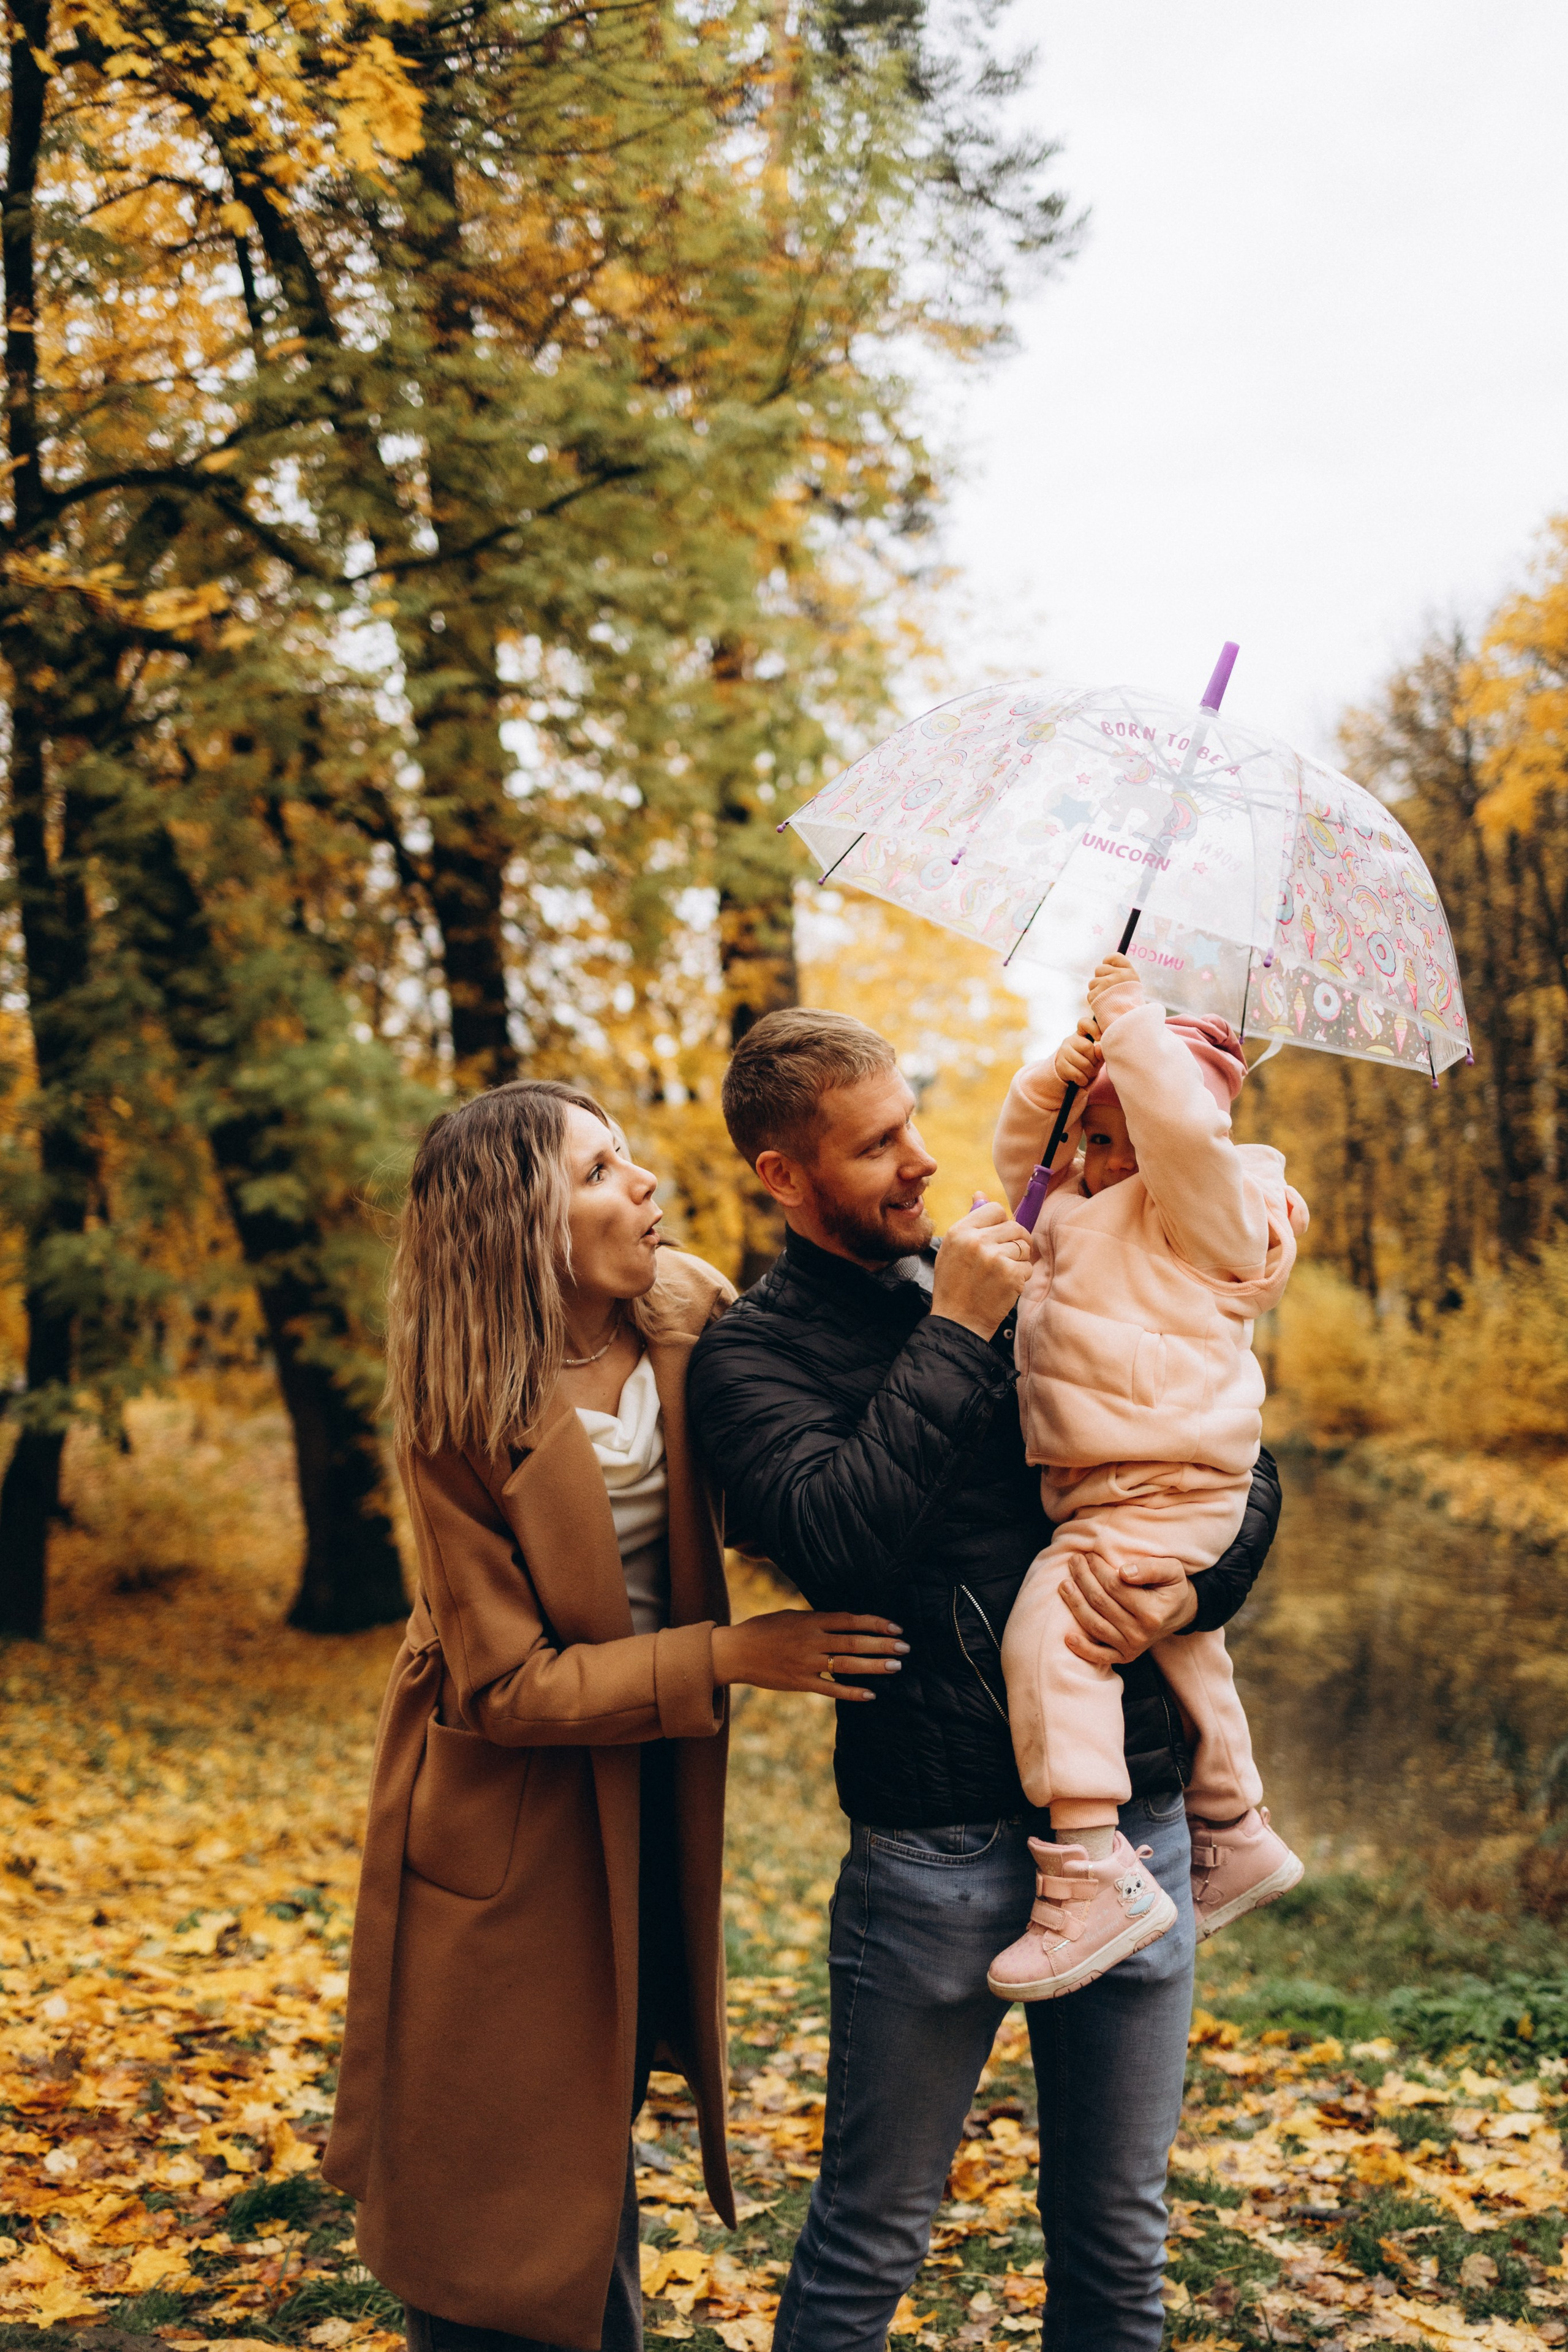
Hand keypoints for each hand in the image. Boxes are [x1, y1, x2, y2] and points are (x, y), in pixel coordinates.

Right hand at [711, 1610, 908, 1702]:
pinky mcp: (801, 1683)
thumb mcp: (791, 1616)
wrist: (736, 1652)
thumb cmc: (764, 1629)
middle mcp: (811, 1641)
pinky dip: (851, 1692)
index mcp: (810, 1621)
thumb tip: (846, 1623)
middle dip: (881, 1645)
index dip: (875, 1623)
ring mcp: (807, 1663)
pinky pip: (831, 1689)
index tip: (895, 1627)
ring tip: (896, 1667)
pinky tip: (871, 1694)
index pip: (850, 1620)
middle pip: (854, 1642)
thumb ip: (818, 1620)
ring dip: (874, 1667)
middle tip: (905, 1648)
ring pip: (847, 1665)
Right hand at [930, 1197, 1031, 1338]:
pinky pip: (1028, 1266)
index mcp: (960, 1231)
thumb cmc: (954, 1285)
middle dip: (1015, 1242)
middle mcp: (976, 1240)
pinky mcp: (1010, 1274)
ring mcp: (995, 1257)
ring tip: (1001, 1275)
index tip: (999, 1237)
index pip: (995, 1209)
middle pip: (1014, 1226)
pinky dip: (1021, 1277)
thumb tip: (980, 1193)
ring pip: (1024, 1246)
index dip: (1001, 1223)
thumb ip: (970, 1222)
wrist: (957, 1322)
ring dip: (1019, 1261)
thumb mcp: (952, 1249)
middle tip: (1005, 1259)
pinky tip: (1005, 1287)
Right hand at [1053, 1020, 1102, 1091]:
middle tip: (1094, 1066)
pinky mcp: (1060, 1064)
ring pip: (1083, 1063)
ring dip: (1089, 1073)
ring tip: (1089, 1074)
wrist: (1068, 1075)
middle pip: (1087, 1047)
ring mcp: (1063, 1051)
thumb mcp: (1096, 1056)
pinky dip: (1083, 1080)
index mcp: (1080, 1034)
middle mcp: (1070, 1040)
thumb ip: (1100, 1052)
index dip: (1093, 1028)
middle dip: (1094, 1060)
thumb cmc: (1086, 1062)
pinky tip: (1082, 1079)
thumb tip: (1099, 1048)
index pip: (1084, 1023)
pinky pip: (1076, 1073)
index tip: (1099, 1037)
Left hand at [1059, 1551, 1197, 1665]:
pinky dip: (1083, 1648)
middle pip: (1101, 1603)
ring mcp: (1132, 1647)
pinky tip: (1067, 1637)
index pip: (1114, 1586)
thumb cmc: (1173, 1587)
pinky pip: (1099, 1655)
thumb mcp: (1173, 1571)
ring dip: (1075, 1603)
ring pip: (1094, 1624)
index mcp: (1152, 1612)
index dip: (1098, 1569)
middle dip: (1083, 1579)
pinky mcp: (1125, 1656)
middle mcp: (1141, 1633)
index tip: (1090, 1555)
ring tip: (1064, 1584)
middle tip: (1075, 1561)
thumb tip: (1123, 1572)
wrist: (1180, 1613)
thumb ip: (1151, 1568)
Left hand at [1086, 950, 1143, 1026]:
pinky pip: (1090, 994)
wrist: (1128, 1024)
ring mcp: (1107, 984)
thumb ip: (1121, 974)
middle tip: (1109, 992)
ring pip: (1092, 982)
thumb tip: (1106, 962)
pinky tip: (1103, 1007)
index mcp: (1129, 973)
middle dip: (1100, 979)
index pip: (1113, 957)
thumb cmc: (1130, 1007)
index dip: (1108, 963)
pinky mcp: (1097, 994)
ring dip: (1096, 992)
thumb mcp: (1131, 987)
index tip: (1108, 972)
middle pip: (1099, 969)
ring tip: (1107, 1001)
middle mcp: (1119, 976)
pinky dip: (1094, 1002)